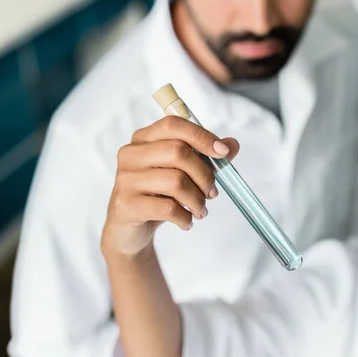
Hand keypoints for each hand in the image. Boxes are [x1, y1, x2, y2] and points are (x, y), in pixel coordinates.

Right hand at [101, 116, 239, 258]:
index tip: (223, 152)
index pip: (173, 125)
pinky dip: (185, 217)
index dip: (202, 136)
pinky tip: (186, 222)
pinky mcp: (126, 204)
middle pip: (178, 152)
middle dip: (204, 174)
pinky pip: (168, 208)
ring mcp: (125, 179)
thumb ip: (206, 158)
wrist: (129, 231)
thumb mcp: (182, 174)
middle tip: (212, 193)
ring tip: (200, 210)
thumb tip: (232, 145)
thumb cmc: (157, 197)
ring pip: (176, 181)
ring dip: (197, 200)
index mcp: (143, 139)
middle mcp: (131, 154)